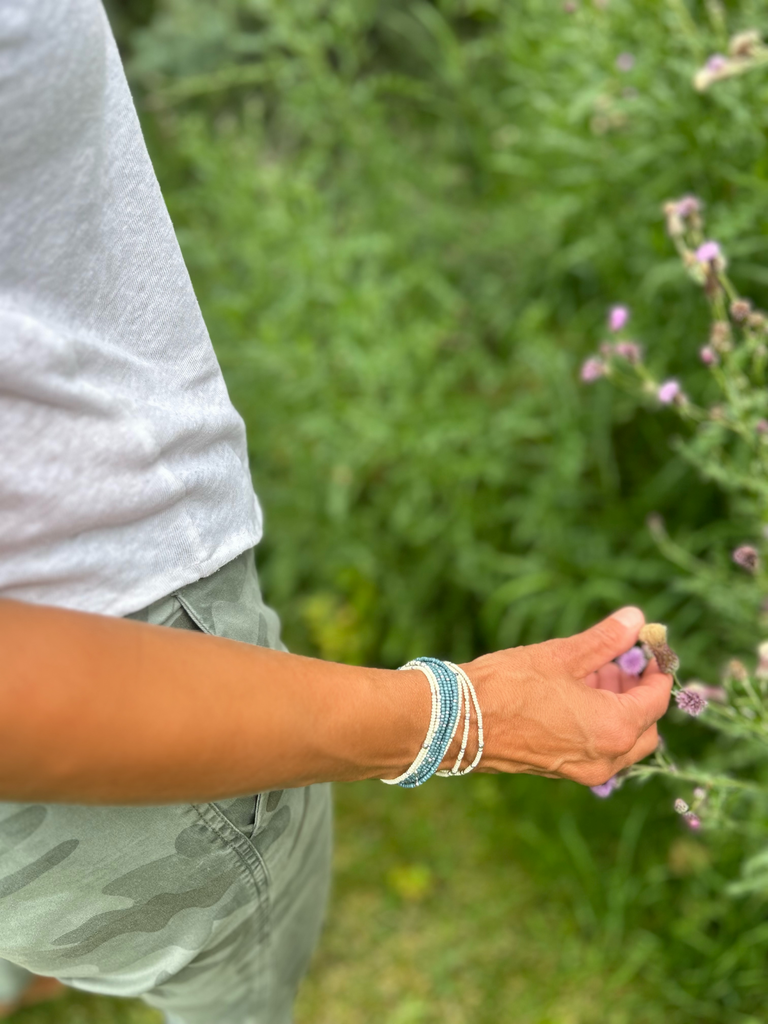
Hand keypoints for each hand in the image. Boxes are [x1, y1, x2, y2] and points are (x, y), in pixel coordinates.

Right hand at [461, 607, 671, 785]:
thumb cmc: (509, 686)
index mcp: (614, 728)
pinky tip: (573, 696)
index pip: (656, 700)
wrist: (458, 722)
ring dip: (618, 709)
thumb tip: (635, 618)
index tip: (648, 647)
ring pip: (621, 741)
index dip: (657, 670)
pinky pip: (597, 750)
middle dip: (638, 693)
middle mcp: (606, 758)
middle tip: (620, 661)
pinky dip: (598, 724)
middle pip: (645, 728)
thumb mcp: (562, 656)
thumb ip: (605, 640)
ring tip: (593, 673)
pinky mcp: (561, 771)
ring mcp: (583, 771)